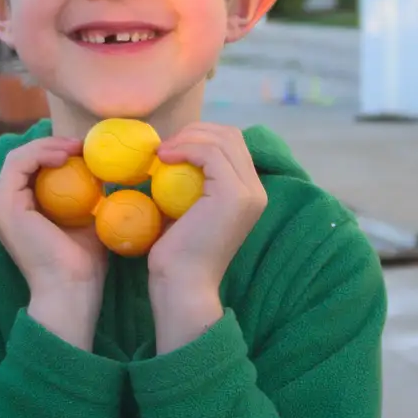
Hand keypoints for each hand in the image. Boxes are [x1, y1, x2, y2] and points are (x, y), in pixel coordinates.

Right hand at [0, 136, 108, 348]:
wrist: (73, 289)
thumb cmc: (84, 264)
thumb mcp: (89, 221)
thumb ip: (90, 198)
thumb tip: (109, 173)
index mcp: (22, 212)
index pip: (32, 169)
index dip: (55, 151)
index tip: (85, 150)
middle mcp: (7, 208)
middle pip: (22, 160)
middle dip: (52, 145)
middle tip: (81, 144)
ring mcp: (2, 208)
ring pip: (16, 158)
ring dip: (46, 146)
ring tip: (74, 147)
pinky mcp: (5, 208)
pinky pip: (17, 165)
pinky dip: (40, 154)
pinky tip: (65, 156)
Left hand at [145, 123, 265, 350]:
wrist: (182, 285)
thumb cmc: (177, 254)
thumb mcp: (185, 208)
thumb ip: (190, 182)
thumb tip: (171, 153)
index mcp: (249, 193)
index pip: (232, 144)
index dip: (200, 136)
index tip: (169, 147)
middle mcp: (256, 190)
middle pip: (231, 135)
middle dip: (195, 131)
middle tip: (163, 147)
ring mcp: (249, 192)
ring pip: (222, 139)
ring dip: (187, 138)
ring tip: (160, 153)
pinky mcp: (235, 195)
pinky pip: (211, 153)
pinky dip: (185, 148)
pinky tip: (163, 158)